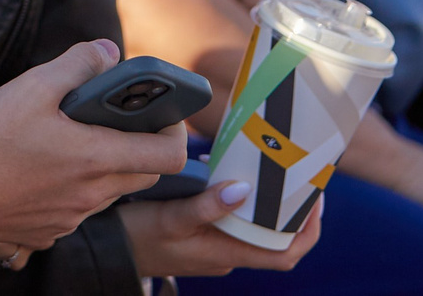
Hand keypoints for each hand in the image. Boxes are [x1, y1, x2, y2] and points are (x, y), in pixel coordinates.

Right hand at [0, 40, 186, 253]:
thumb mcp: (31, 86)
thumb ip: (78, 64)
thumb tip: (108, 53)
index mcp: (96, 159)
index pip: (169, 156)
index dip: (175, 132)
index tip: (163, 113)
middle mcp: (92, 195)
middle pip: (145, 174)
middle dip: (143, 145)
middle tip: (118, 119)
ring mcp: (72, 217)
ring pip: (111, 190)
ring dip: (107, 164)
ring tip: (72, 138)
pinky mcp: (49, 230)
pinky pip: (78, 207)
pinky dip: (75, 186)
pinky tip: (43, 167)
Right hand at [124, 180, 326, 275]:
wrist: (108, 249)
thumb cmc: (138, 234)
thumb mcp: (171, 216)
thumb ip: (207, 205)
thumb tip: (245, 189)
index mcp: (227, 254)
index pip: (285, 254)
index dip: (307, 231)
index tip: (315, 199)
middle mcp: (227, 255)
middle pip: (274, 239)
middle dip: (291, 209)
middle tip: (296, 172)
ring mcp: (214, 248)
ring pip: (253, 229)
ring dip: (265, 203)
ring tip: (267, 167)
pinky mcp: (201, 238)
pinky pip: (233, 223)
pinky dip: (241, 202)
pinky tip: (230, 174)